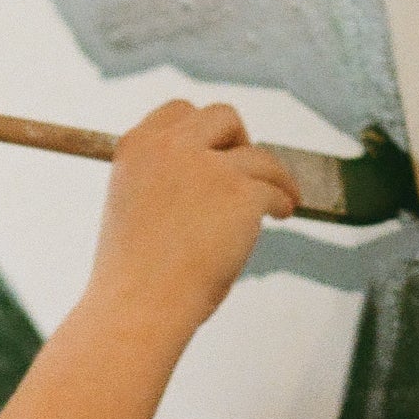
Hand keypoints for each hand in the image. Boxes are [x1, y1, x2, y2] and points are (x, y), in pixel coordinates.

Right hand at [87, 101, 295, 333]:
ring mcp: (207, 167)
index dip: (204, 130)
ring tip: (281, 198)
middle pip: (222, 117)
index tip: (218, 151)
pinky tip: (284, 213)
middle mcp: (170, 147)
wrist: (138, 307)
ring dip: (273, 176)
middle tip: (247, 172)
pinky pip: (275, 189)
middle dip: (239, 140)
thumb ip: (167, 180)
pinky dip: (283, 201)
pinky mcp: (241, 193)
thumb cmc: (134, 275)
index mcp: (136, 148)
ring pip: (258, 156)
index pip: (178, 111)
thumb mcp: (134, 207)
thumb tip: (218, 176)